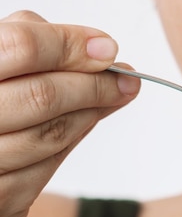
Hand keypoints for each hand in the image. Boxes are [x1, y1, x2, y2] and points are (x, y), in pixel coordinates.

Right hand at [0, 11, 140, 216]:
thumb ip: (19, 44)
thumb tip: (93, 47)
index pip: (21, 46)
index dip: (71, 44)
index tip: (108, 47)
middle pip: (42, 96)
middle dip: (94, 86)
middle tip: (127, 79)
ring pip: (49, 136)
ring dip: (91, 114)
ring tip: (115, 97)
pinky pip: (41, 172)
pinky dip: (69, 143)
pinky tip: (84, 123)